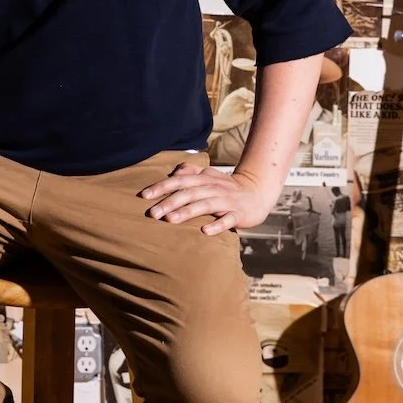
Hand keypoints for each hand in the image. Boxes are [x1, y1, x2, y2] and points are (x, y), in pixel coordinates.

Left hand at [138, 160, 271, 235]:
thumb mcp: (209, 176)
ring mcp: (226, 201)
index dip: (162, 187)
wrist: (258, 192)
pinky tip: (205, 231)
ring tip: (170, 220)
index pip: (180, 181)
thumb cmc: (227, 187)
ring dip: (187, 212)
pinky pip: (228, 220)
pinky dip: (217, 225)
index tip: (144, 196)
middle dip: (170, 202)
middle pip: (189, 193)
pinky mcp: (238, 214)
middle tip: (153, 213)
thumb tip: (175, 171)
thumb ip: (192, 173)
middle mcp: (213, 188)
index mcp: (204, 180)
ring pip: (205, 205)